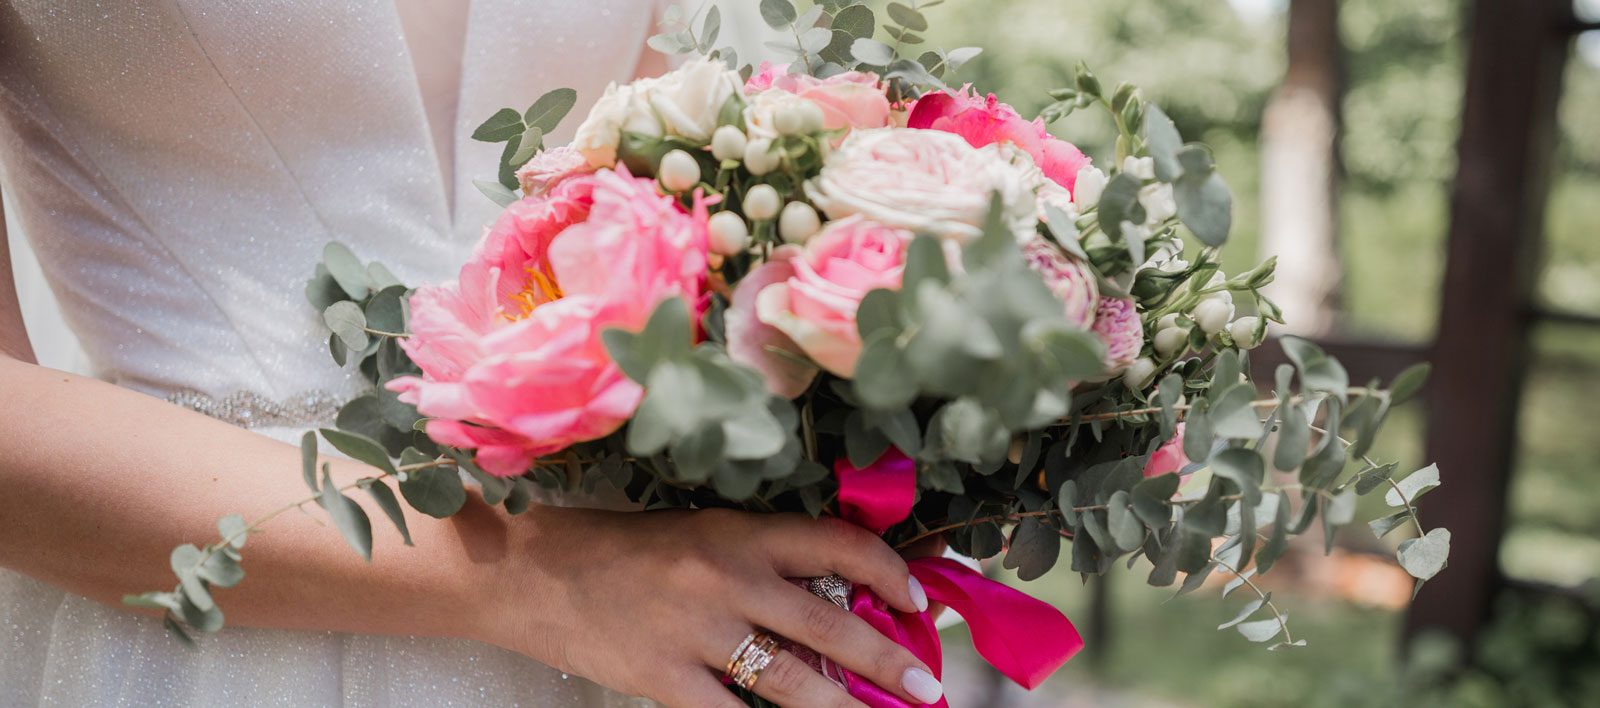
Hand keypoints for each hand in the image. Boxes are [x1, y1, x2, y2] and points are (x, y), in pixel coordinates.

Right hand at [489, 506, 944, 707]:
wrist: (537, 573)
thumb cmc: (621, 551)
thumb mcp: (700, 534)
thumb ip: (760, 562)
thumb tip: (832, 602)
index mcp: (741, 532)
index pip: (839, 545)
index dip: (888, 574)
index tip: (915, 601)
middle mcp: (728, 577)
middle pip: (831, 623)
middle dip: (888, 659)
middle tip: (928, 687)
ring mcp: (697, 631)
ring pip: (794, 681)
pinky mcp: (664, 678)